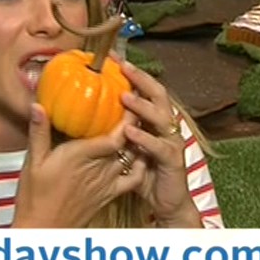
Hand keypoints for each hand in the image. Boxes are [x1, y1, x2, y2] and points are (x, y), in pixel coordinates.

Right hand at [11, 104, 146, 228]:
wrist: (44, 230)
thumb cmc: (35, 197)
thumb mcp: (33, 162)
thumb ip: (39, 132)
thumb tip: (38, 105)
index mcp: (82, 156)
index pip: (116, 135)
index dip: (127, 116)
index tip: (129, 97)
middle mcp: (100, 168)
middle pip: (129, 142)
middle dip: (136, 122)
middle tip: (138, 103)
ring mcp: (108, 182)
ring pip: (134, 157)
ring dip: (139, 139)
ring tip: (140, 122)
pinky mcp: (110, 194)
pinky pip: (134, 178)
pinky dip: (141, 164)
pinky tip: (140, 153)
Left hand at [117, 60, 199, 227]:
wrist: (167, 203)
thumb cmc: (144, 173)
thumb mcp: (126, 148)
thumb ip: (114, 129)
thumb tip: (85, 113)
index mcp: (155, 120)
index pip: (145, 90)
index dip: (132, 73)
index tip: (114, 57)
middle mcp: (166, 126)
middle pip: (158, 95)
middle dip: (141, 78)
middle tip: (123, 65)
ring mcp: (172, 142)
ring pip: (161, 117)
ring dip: (142, 105)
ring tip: (123, 95)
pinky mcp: (173, 160)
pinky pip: (158, 146)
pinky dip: (144, 137)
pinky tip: (129, 131)